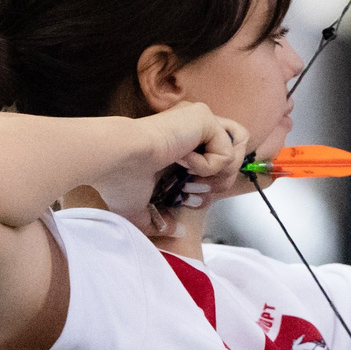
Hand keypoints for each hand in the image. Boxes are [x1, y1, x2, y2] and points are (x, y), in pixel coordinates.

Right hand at [87, 102, 247, 234]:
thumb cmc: (119, 181)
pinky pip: (226, 151)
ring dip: (215, 176)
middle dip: (216, 185)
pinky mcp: (203, 116)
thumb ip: (160, 222)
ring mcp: (199, 120)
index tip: (185, 197)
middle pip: (232, 160)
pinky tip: (183, 161)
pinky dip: (209, 166)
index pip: (216, 165)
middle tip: (189, 189)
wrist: (115, 159)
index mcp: (181, 144)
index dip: (209, 189)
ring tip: (189, 177)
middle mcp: (192, 129)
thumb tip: (178, 233)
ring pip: (236, 154)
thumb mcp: (141, 208)